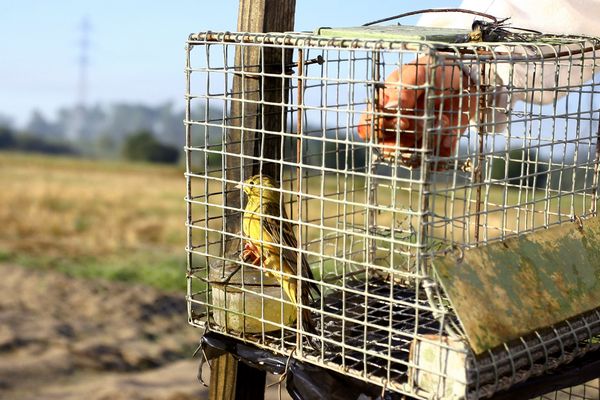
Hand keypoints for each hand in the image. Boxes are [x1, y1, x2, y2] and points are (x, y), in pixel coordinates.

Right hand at [357, 56, 475, 167]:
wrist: (464, 79)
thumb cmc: (434, 72)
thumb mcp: (421, 72)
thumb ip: (406, 87)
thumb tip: (391, 106)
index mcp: (383, 108)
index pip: (367, 127)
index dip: (381, 130)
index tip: (404, 122)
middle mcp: (393, 128)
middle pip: (387, 147)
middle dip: (409, 137)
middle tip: (426, 124)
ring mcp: (411, 140)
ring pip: (409, 156)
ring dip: (427, 142)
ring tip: (444, 122)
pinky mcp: (431, 148)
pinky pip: (431, 160)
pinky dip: (441, 151)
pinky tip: (450, 136)